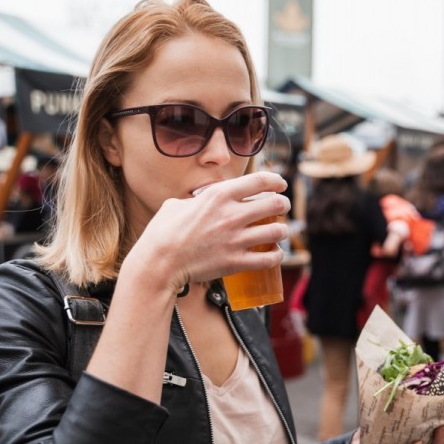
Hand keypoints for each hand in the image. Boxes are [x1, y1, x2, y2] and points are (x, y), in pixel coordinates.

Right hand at [129, 172, 290, 293]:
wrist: (159, 262)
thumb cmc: (163, 232)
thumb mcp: (176, 204)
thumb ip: (195, 200)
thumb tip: (199, 201)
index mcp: (218, 195)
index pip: (259, 180)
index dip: (276, 181)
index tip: (281, 184)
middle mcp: (231, 215)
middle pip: (275, 204)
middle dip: (283, 204)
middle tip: (282, 207)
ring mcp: (236, 239)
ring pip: (277, 231)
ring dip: (282, 230)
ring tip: (279, 231)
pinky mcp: (236, 262)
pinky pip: (269, 258)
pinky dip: (276, 255)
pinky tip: (274, 253)